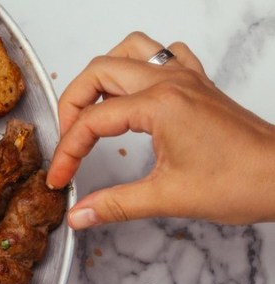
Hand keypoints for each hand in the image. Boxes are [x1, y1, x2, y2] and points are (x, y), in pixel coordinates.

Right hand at [46, 32, 274, 228]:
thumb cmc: (240, 182)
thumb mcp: (167, 198)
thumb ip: (114, 205)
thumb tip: (79, 215)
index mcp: (159, 105)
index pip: (93, 121)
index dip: (68, 151)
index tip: (61, 177)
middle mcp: (170, 82)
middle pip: (100, 71)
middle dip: (73, 104)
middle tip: (68, 140)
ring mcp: (186, 78)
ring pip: (130, 50)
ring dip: (103, 74)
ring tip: (92, 108)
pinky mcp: (199, 85)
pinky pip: (164, 55)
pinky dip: (141, 66)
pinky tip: (136, 92)